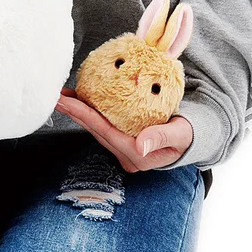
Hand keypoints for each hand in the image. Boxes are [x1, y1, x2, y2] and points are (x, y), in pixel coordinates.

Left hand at [55, 89, 192, 171]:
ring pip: (96, 128)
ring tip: (62, 96)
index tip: (66, 101)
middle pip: (95, 131)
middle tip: (56, 95)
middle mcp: (126, 156)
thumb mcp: (180, 134)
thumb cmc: (189, 133)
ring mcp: (123, 150)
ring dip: (78, 112)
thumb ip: (161, 138)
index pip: (104, 131)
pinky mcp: (123, 141)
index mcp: (137, 156)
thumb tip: (140, 147)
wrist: (194, 138)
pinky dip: (90, 112)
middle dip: (74, 113)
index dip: (83, 115)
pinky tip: (79, 100)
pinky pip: (102, 125)